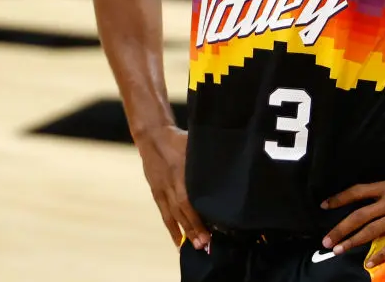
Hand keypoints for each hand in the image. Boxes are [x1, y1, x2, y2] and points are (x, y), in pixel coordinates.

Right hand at [135, 125, 210, 249]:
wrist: (152, 136)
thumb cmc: (179, 139)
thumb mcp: (195, 146)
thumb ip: (208, 161)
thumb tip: (232, 168)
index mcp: (181, 172)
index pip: (189, 198)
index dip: (198, 216)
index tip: (209, 229)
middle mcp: (171, 184)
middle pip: (182, 210)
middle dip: (193, 228)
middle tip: (205, 245)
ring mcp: (162, 190)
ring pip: (173, 215)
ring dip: (184, 232)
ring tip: (194, 248)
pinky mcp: (157, 193)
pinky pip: (164, 214)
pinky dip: (172, 229)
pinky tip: (178, 243)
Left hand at [320, 158, 384, 267]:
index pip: (358, 192)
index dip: (339, 198)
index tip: (323, 205)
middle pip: (358, 215)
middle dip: (340, 229)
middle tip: (325, 241)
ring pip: (371, 231)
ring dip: (352, 241)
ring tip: (337, 251)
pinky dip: (380, 255)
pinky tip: (369, 263)